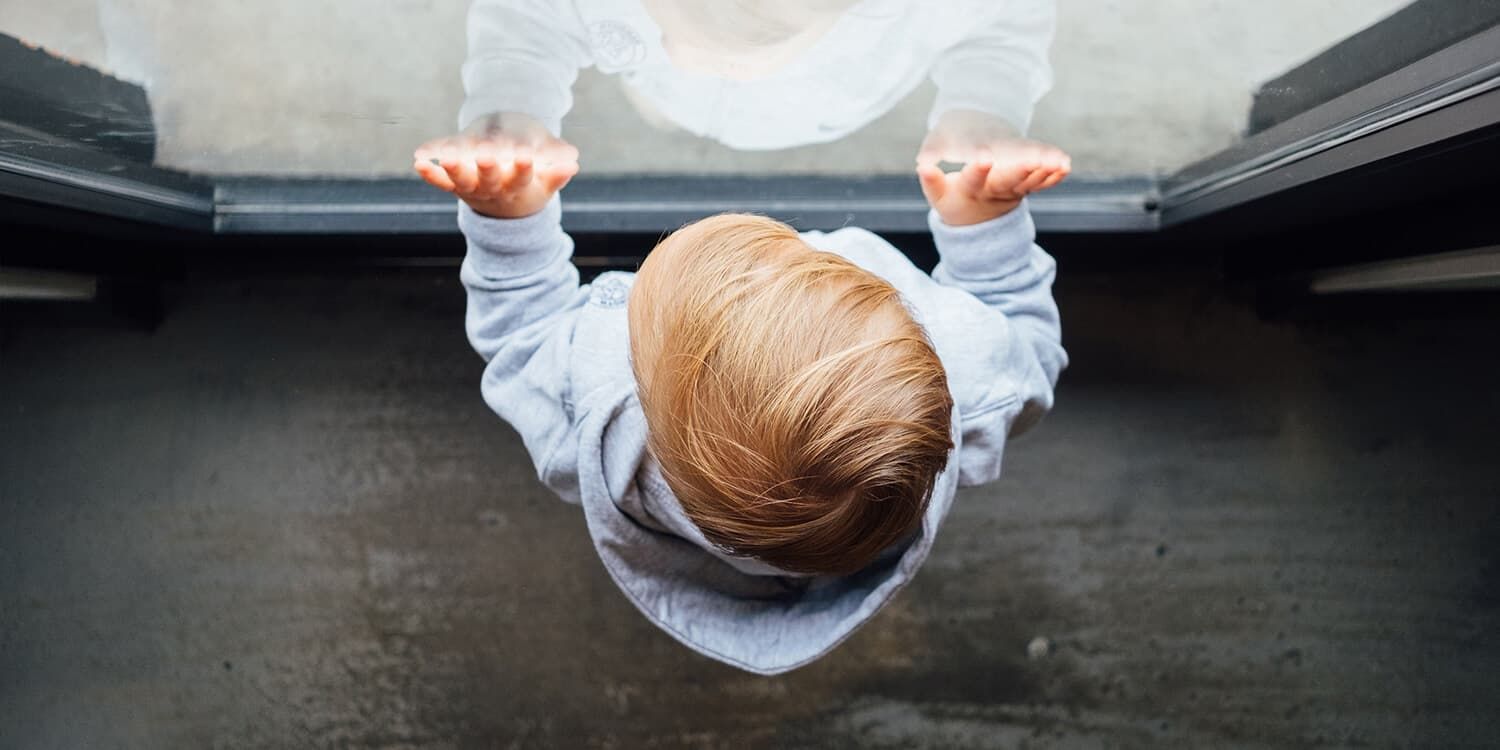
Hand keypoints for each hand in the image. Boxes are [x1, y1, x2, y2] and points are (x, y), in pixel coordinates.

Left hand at [413, 112, 579, 218]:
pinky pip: (441, 184)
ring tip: (446, 159)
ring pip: (462, 181)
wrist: (506, 208)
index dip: (522, 167)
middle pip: (489, 179)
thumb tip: (573, 163)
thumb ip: (557, 173)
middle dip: (487, 167)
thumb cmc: (529, 186)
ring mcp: (472, 188)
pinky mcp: (456, 187)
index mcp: (517, 187)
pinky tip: (419, 163)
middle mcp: (493, 189)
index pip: (521, 177)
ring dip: (454, 170)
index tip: (525, 155)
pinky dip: (430, 176)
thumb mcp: (546, 182)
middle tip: (485, 154)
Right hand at [916, 109, 1069, 225]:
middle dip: (1022, 168)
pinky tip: (1065, 165)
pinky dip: (1054, 176)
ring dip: (1045, 171)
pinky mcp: (1025, 189)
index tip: (985, 157)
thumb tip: (923, 165)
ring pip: (1030, 181)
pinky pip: (1041, 184)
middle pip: (1009, 180)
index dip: (979, 169)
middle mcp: (995, 191)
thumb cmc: (953, 201)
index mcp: (971, 190)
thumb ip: (931, 181)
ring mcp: (1013, 191)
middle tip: (1034, 159)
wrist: (976, 221)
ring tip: (1059, 160)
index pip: (974, 179)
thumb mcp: (938, 196)